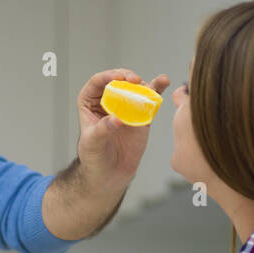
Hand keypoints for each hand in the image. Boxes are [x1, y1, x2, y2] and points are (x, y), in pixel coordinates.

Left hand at [75, 68, 170, 189]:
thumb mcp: (93, 144)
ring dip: (146, 83)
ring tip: (155, 84)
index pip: (98, 82)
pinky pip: (148, 101)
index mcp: (89, 102)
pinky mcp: (140, 116)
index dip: (109, 76)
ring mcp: (125, 107)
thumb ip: (103, 130)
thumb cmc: (95, 158)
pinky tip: (163, 82)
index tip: (120, 78)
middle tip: (136, 81)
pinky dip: (157, 91)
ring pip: (135, 89)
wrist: (109, 175)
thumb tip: (117, 119)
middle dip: (128, 77)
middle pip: (119, 81)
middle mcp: (108, 100)